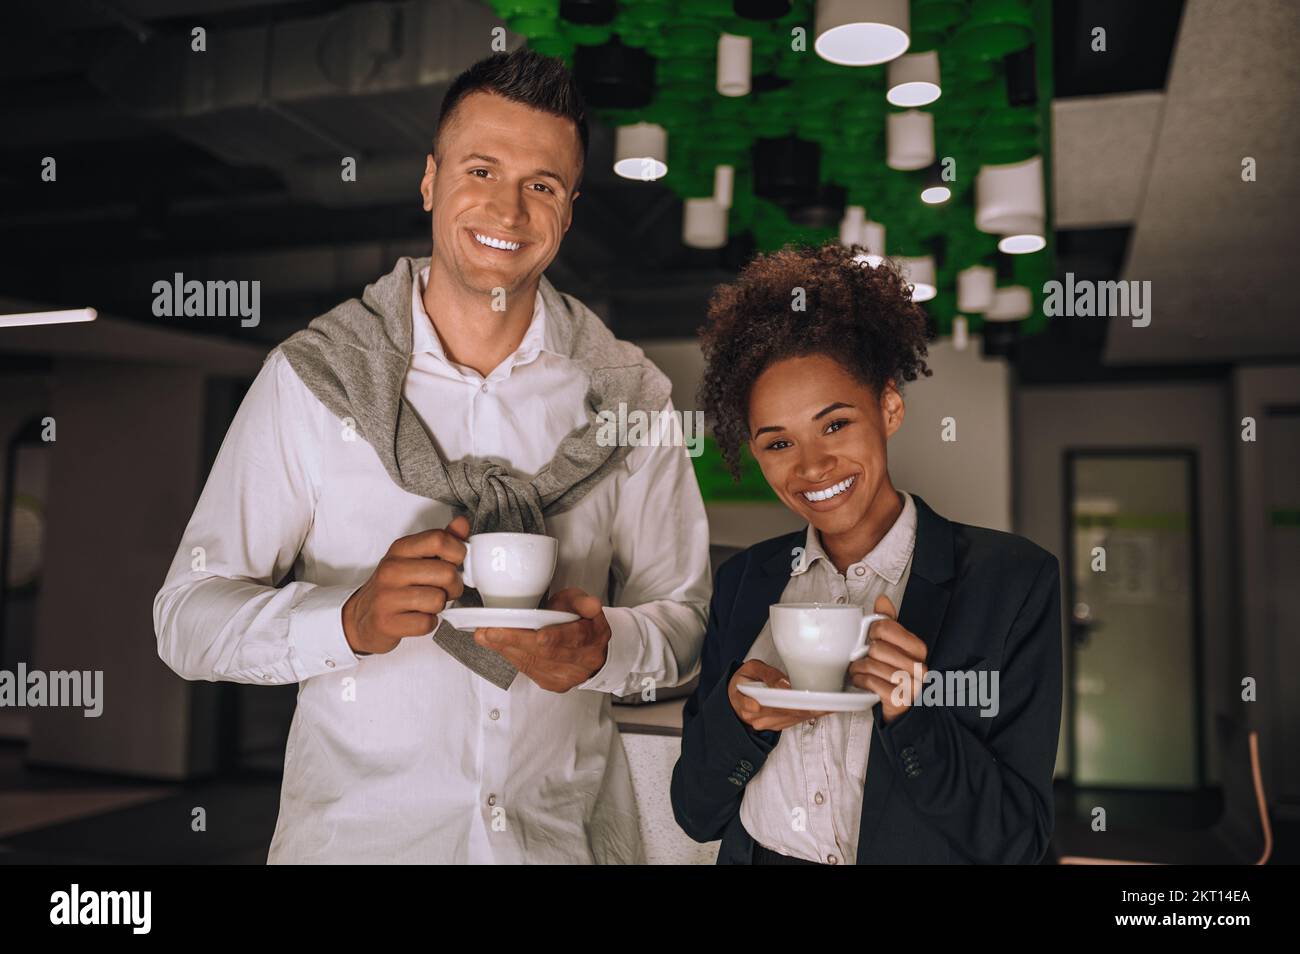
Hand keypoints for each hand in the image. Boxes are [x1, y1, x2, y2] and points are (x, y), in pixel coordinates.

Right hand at [341, 515, 468, 654]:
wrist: (361, 617)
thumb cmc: (393, 586)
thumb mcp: (413, 558)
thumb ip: (440, 541)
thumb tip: (462, 523)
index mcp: (400, 549)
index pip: (439, 539)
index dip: (458, 553)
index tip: (455, 563)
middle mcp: (391, 570)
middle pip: (446, 573)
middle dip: (453, 586)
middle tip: (443, 590)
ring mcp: (387, 596)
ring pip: (438, 600)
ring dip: (439, 606)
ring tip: (427, 604)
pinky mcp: (387, 622)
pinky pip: (427, 623)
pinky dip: (428, 623)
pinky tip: (417, 617)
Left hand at [473, 587, 611, 692]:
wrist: (590, 650)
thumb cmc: (580, 623)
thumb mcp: (582, 604)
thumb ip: (582, 602)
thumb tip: (590, 605)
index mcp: (593, 636)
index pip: (575, 637)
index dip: (556, 637)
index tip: (539, 636)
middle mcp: (582, 660)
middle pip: (547, 653)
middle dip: (516, 641)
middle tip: (491, 631)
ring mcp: (568, 676)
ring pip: (534, 663)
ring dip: (506, 649)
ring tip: (485, 636)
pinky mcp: (554, 684)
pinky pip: (528, 671)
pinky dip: (510, 656)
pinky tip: (496, 646)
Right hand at [728, 659, 830, 731]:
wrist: (735, 696)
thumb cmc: (745, 679)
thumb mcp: (751, 668)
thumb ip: (768, 674)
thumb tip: (785, 684)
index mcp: (746, 701)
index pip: (769, 705)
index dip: (790, 706)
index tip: (807, 703)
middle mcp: (756, 718)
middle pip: (786, 714)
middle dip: (807, 709)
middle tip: (827, 703)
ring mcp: (765, 724)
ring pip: (792, 720)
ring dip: (811, 714)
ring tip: (830, 705)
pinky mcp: (775, 726)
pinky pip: (793, 722)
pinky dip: (808, 715)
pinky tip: (822, 710)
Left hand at [847, 594, 928, 723]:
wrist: (902, 707)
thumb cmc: (895, 672)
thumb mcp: (894, 645)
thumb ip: (889, 622)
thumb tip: (883, 599)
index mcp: (918, 648)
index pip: (886, 627)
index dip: (871, 632)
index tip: (870, 638)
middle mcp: (919, 666)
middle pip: (877, 647)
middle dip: (864, 654)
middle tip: (861, 658)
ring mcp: (911, 684)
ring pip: (872, 665)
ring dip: (858, 668)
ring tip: (858, 670)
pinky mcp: (899, 699)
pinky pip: (871, 683)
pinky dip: (860, 681)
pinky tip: (860, 681)